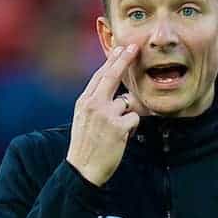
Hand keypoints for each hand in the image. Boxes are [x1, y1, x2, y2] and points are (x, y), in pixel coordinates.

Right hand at [66, 44, 143, 186]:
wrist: (82, 169)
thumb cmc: (85, 145)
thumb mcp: (84, 120)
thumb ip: (96, 103)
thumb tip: (116, 93)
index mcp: (84, 102)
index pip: (99, 76)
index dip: (111, 62)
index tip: (120, 48)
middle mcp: (93, 104)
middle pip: (112, 76)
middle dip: (124, 60)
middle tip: (134, 48)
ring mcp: (106, 115)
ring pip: (128, 102)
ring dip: (127, 114)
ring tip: (114, 131)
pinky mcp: (119, 127)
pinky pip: (135, 118)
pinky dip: (132, 127)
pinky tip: (121, 137)